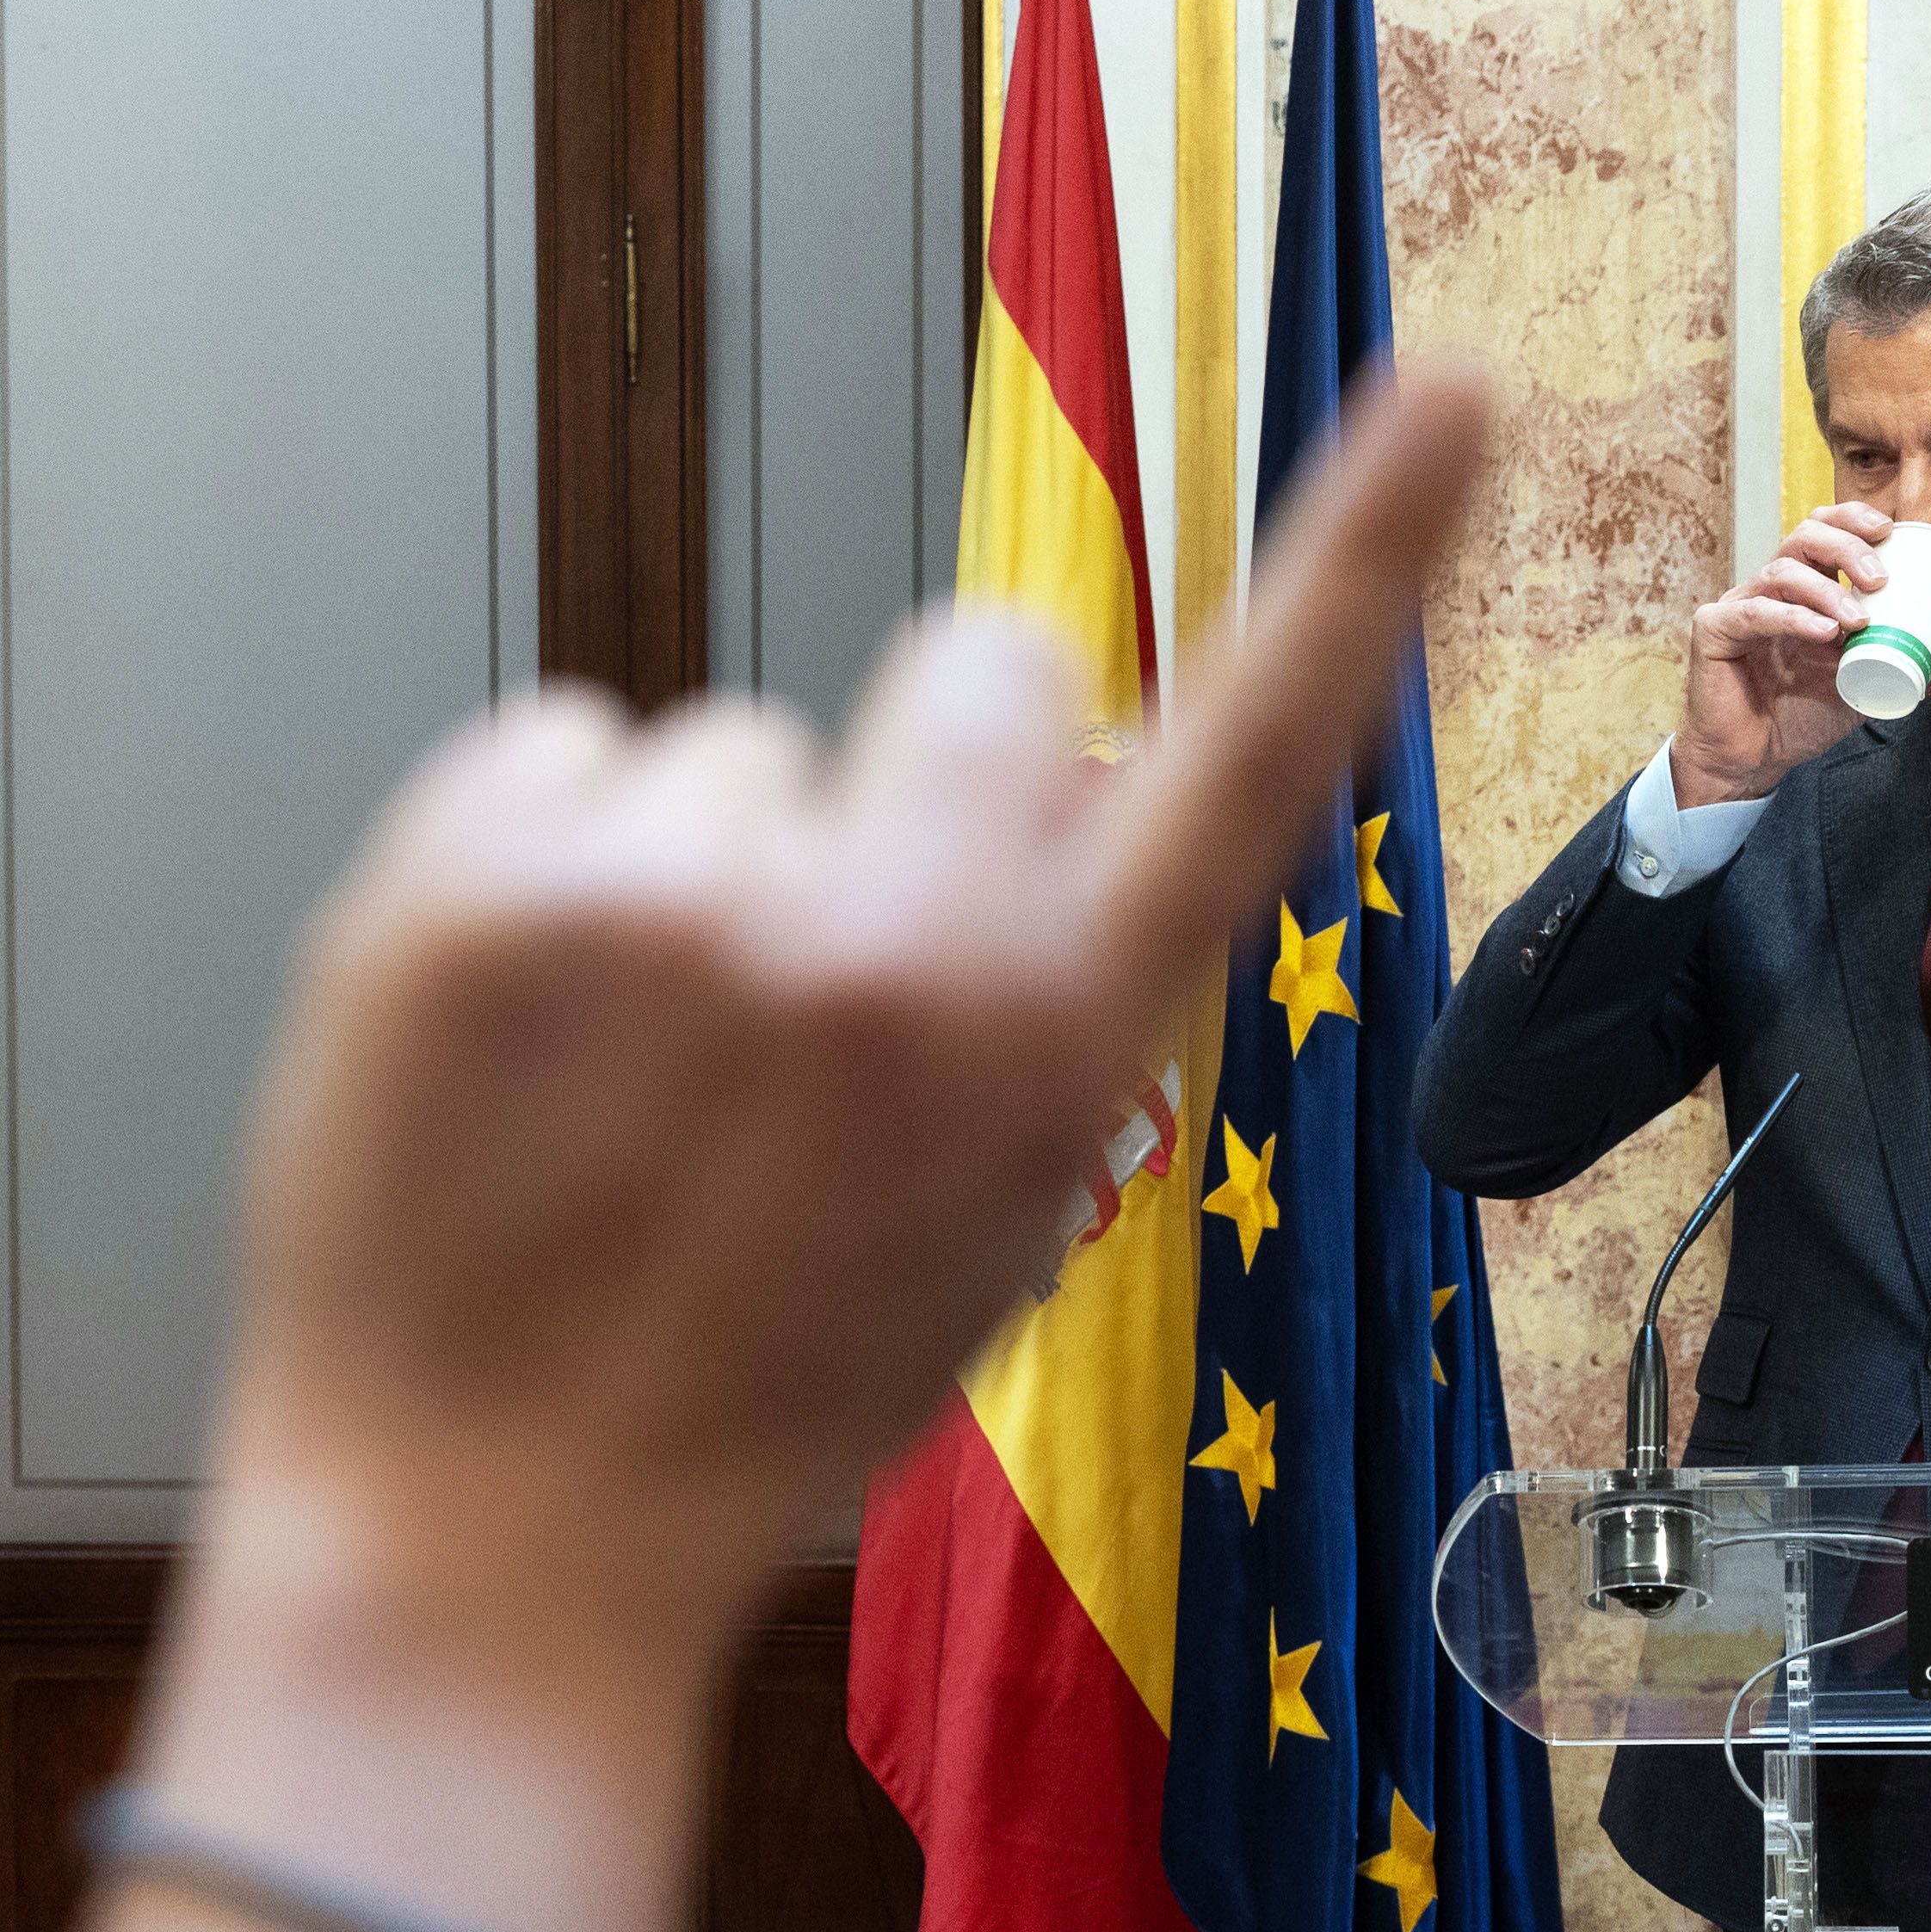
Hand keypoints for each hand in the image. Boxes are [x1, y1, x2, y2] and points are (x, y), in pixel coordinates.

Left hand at [192, 364, 1492, 1726]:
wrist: (482, 1541)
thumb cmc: (743, 1407)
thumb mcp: (989, 1242)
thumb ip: (1038, 1018)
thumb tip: (1034, 842)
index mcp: (1050, 1049)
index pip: (1250, 757)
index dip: (1361, 561)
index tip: (1455, 390)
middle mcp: (890, 947)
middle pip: (981, 664)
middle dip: (929, 774)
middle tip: (822, 971)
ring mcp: (672, 899)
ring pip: (740, 744)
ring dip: (702, 867)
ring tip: (632, 1070)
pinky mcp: (475, 876)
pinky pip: (558, 750)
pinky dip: (538, 869)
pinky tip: (525, 1034)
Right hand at [1667, 500, 1892, 809]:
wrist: (1754, 760)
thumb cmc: (1802, 715)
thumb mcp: (1866, 682)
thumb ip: (1910, 657)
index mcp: (1806, 589)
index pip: (1825, 531)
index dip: (1853, 518)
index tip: (1891, 528)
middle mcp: (1771, 588)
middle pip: (1804, 536)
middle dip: (1846, 546)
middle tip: (1881, 578)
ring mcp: (1740, 605)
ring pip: (1781, 571)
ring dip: (1826, 590)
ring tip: (1859, 619)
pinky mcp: (1715, 631)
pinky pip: (1753, 613)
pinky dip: (1791, 618)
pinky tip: (1821, 633)